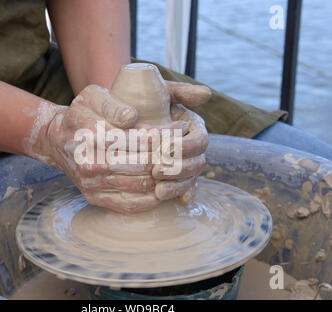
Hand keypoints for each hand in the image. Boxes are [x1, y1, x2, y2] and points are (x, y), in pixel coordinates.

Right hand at [41, 85, 183, 212]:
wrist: (57, 140)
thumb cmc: (81, 114)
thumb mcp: (92, 96)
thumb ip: (112, 103)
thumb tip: (132, 117)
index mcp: (91, 136)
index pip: (139, 139)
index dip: (165, 134)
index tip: (181, 126)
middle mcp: (90, 163)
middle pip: (143, 164)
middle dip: (170, 155)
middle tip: (186, 146)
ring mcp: (92, 184)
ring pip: (140, 185)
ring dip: (166, 176)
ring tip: (180, 163)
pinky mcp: (94, 198)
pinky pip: (129, 205)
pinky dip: (152, 198)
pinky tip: (164, 185)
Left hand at [152, 81, 210, 200]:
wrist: (125, 117)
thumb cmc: (143, 102)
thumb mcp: (160, 93)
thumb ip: (181, 91)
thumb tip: (207, 94)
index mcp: (192, 126)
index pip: (200, 140)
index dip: (185, 147)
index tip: (165, 149)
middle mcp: (192, 146)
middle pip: (197, 163)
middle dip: (178, 169)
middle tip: (156, 171)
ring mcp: (185, 163)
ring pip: (190, 179)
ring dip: (176, 186)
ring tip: (158, 190)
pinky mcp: (176, 178)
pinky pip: (183, 190)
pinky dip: (178, 195)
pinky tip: (170, 200)